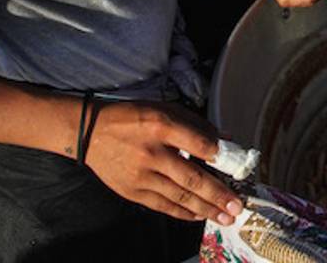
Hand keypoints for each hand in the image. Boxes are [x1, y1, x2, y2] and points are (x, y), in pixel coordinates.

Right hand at [83, 101, 242, 224]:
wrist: (89, 132)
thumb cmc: (132, 117)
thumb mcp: (165, 109)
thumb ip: (196, 124)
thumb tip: (225, 139)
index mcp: (161, 125)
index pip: (199, 144)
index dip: (221, 158)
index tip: (238, 169)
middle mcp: (151, 152)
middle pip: (192, 177)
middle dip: (218, 194)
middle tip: (237, 206)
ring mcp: (140, 175)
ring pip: (179, 196)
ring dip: (205, 208)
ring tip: (224, 216)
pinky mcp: (132, 191)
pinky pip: (162, 205)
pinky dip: (182, 212)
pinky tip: (198, 215)